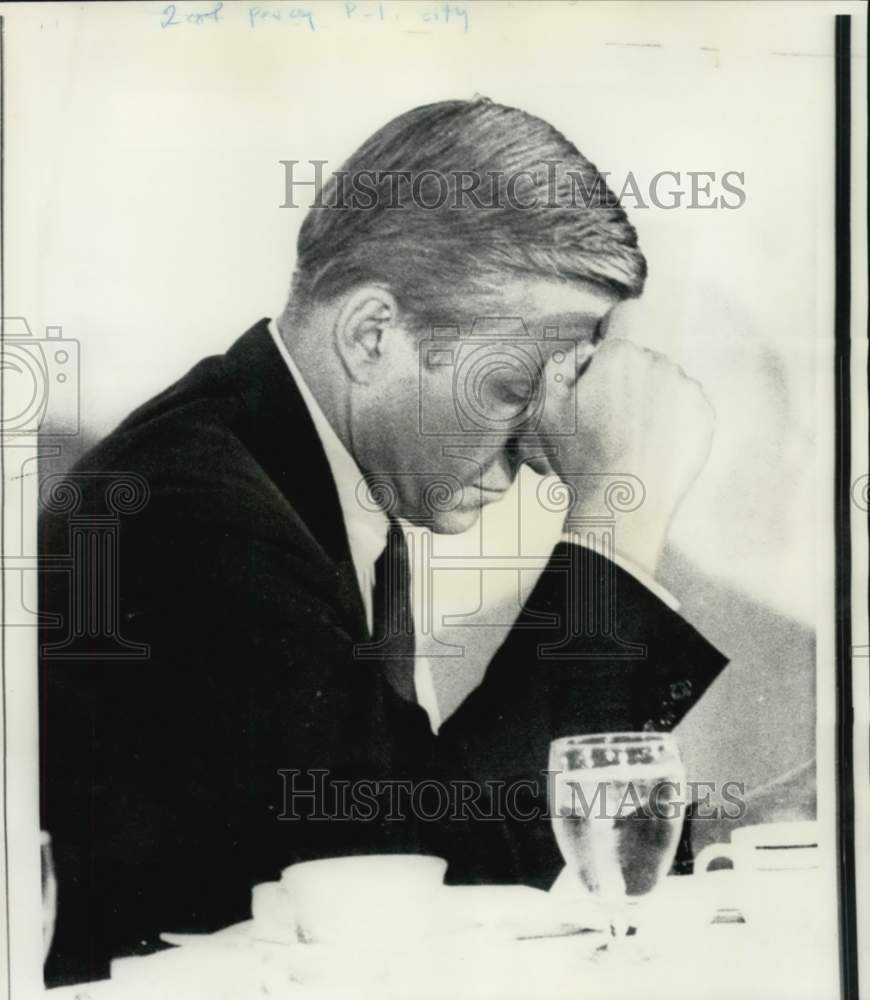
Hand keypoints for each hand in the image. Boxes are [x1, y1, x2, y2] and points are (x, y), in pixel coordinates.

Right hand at [527, 339, 714, 576]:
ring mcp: (688, 391)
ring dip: (651, 399)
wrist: (625, 503)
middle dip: (627, 378)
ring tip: (632, 438)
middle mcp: (661, 364)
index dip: (612, 336)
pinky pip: (686, 408)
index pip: (626, 316)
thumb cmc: (580, 457)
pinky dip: (672, 421)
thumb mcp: (545, 408)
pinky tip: (653, 447)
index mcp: (622, 355)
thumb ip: (559, 364)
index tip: (602, 366)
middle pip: (642, 358)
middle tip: (608, 419)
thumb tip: (586, 350)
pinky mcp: (705, 419)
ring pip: (666, 382)